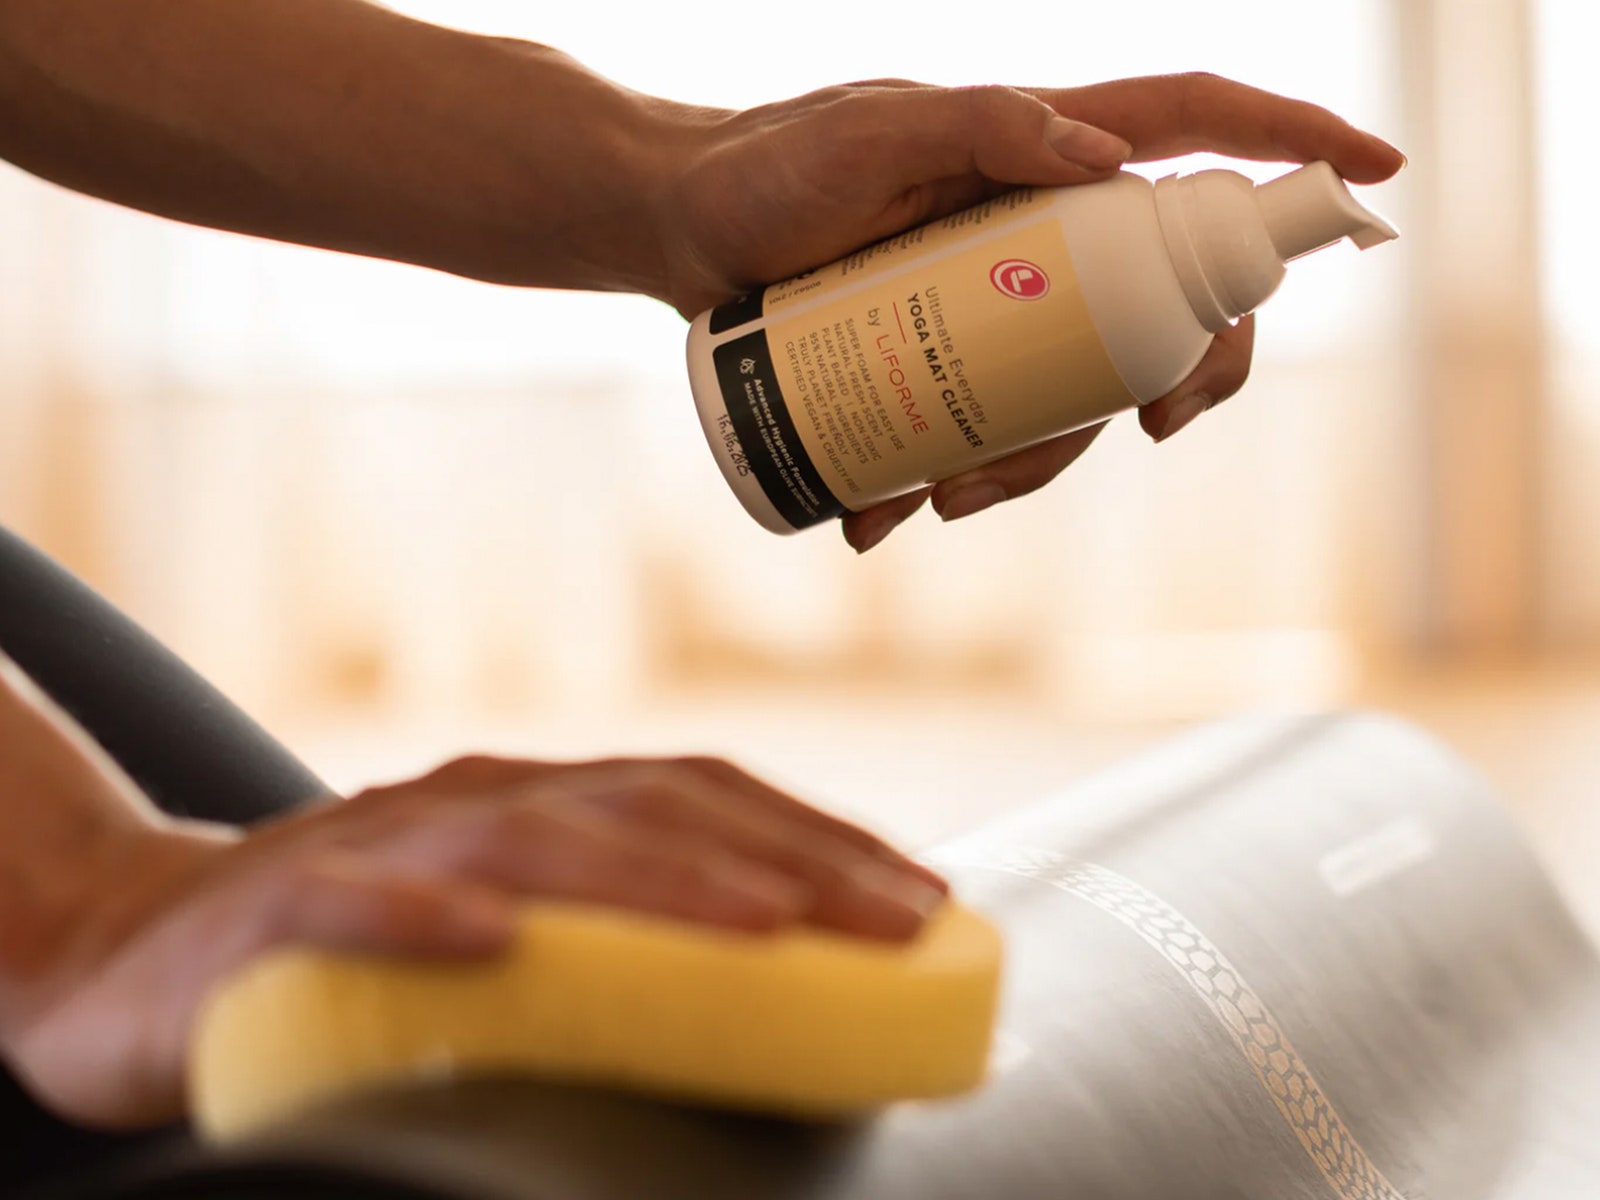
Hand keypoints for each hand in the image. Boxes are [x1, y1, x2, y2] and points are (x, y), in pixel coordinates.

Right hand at [4, 754, 944, 1128]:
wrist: (130, 947)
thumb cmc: (350, 951)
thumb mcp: (497, 931)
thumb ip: (604, 942)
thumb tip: (766, 1001)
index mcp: (538, 802)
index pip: (701, 794)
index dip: (816, 835)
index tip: (924, 897)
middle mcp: (476, 800)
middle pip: (648, 807)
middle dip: (784, 859)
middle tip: (898, 919)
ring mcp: (379, 841)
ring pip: (530, 843)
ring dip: (655, 878)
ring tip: (762, 923)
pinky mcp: (273, 907)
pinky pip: (351, 902)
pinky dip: (423, 914)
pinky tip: (495, 943)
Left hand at [656, 73, 1402, 549]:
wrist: (676, 232)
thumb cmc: (767, 167)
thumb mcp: (871, 134)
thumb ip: (982, 123)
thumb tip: (1105, 157)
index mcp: (1046, 149)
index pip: (1195, 131)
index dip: (1292, 149)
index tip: (1373, 183)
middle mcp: (1040, 225)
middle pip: (1165, 296)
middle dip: (1181, 370)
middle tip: (1156, 427)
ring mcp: (998, 296)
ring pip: (1074, 387)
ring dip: (1034, 461)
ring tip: (938, 502)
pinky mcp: (946, 353)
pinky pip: (989, 426)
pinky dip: (955, 480)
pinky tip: (881, 514)